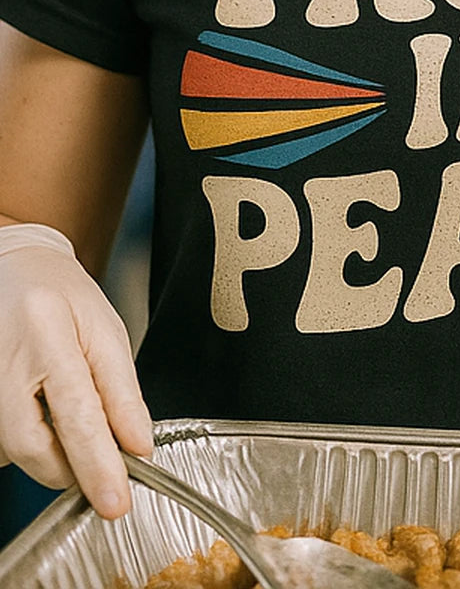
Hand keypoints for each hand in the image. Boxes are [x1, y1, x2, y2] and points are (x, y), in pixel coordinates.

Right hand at [0, 223, 152, 517]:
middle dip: (71, 469)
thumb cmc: (62, 296)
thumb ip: (122, 392)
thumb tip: (137, 445)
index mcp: (45, 334)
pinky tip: (39, 407)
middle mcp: (3, 362)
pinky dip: (28, 440)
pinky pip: (2, 444)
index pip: (76, 414)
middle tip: (101, 462)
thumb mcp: (106, 331)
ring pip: (15, 452)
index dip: (98, 464)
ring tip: (64, 404)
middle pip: (34, 447)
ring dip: (50, 451)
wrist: (16, 269)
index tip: (116, 500)